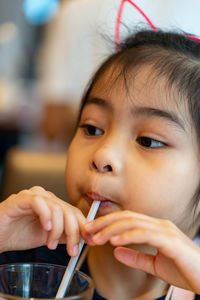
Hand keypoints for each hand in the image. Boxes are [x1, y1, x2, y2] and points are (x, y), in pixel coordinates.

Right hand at [0, 186, 85, 255]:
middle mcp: (46, 197)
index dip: (83, 226)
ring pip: (57, 208)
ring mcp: (34, 196)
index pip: (74, 212)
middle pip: (68, 210)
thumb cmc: (17, 234)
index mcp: (53, 204)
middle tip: (72, 251)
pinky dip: (46, 216)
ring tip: (50, 244)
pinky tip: (46, 228)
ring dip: (58, 230)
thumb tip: (83, 238)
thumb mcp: (46, 237)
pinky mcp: (22, 198)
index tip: (89, 242)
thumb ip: (63, 235)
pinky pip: (39, 203)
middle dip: (73, 232)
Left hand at [85, 210, 199, 292]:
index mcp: (156, 228)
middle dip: (105, 222)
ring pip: (133, 223)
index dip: (108, 222)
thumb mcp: (155, 265)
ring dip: (112, 229)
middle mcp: (160, 225)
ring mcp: (166, 230)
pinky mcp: (170, 240)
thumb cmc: (185, 270)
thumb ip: (136, 257)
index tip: (92, 230)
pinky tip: (115, 241)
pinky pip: (145, 233)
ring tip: (97, 237)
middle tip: (88, 230)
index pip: (127, 219)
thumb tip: (116, 251)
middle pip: (127, 217)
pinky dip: (128, 236)